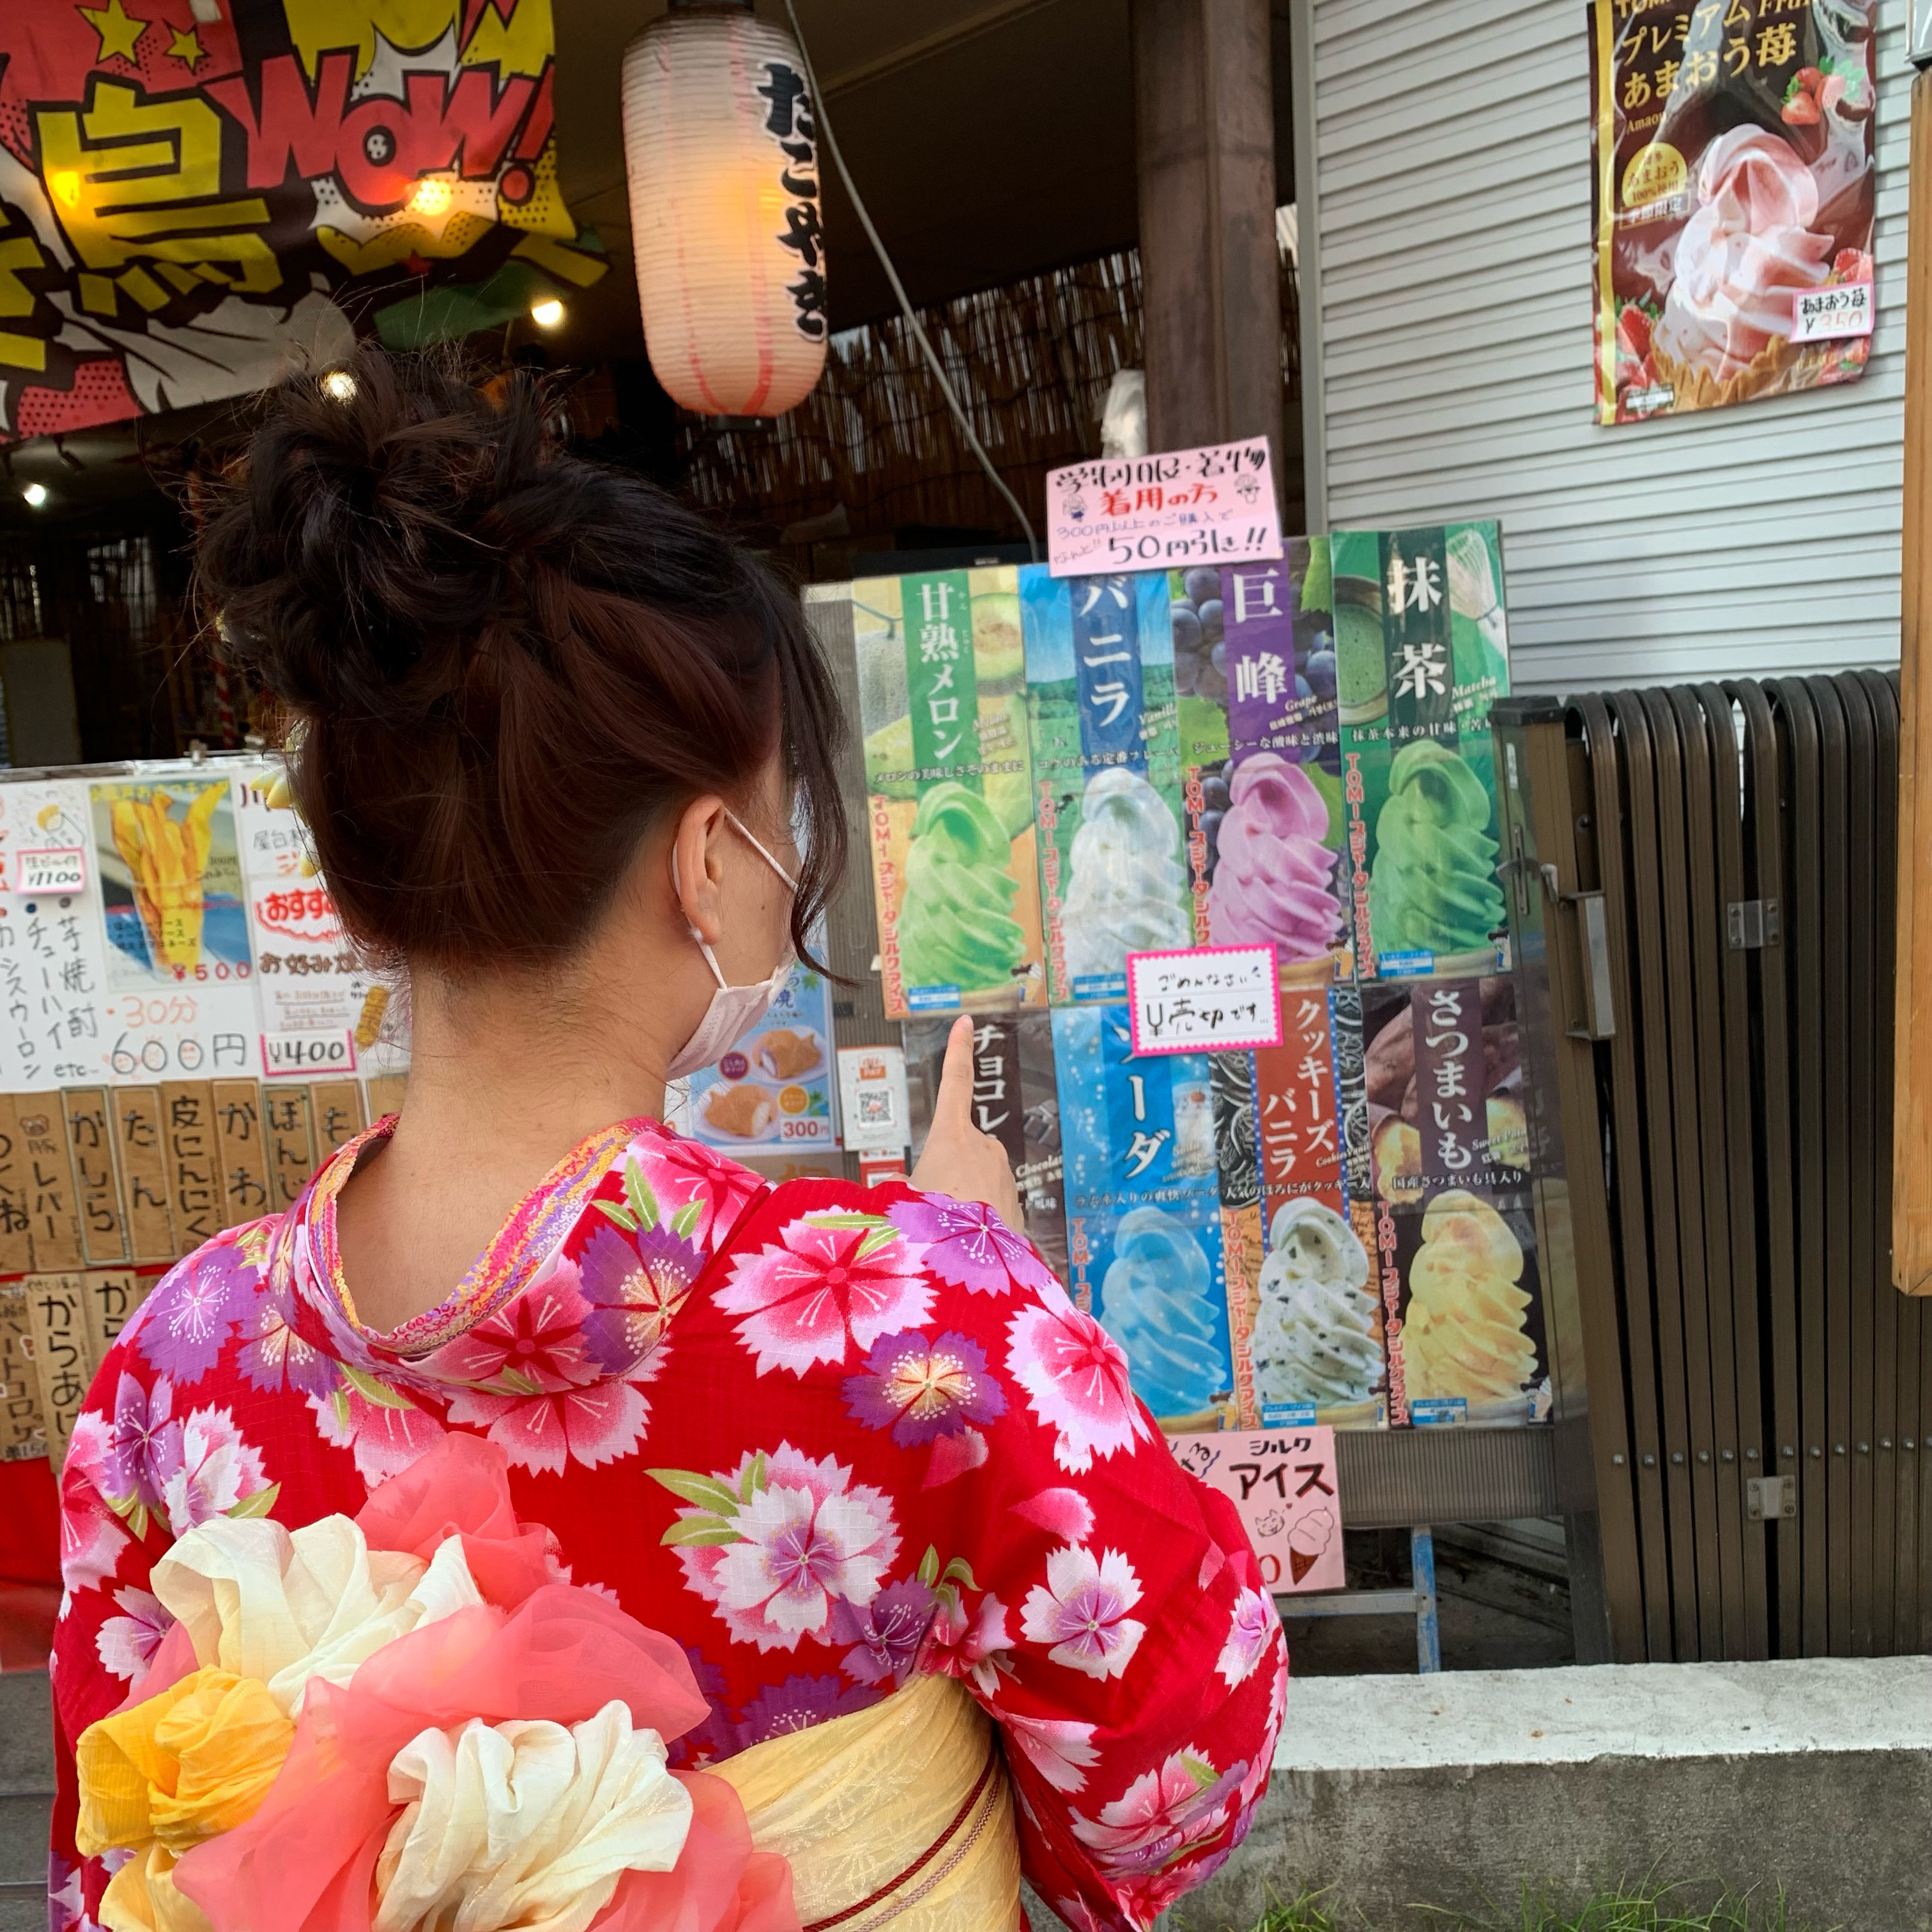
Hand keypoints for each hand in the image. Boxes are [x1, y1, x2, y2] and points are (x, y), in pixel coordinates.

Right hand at [909, 1014, 1023, 1230]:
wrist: (975, 1271)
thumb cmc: (932, 1231)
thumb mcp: (898, 1203)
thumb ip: (895, 1188)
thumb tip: (892, 1190)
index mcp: (952, 1138)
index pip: (954, 1084)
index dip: (958, 1051)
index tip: (967, 1021)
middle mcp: (985, 1148)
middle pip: (959, 1152)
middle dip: (945, 1176)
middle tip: (929, 1211)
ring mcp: (1006, 1176)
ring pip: (976, 1182)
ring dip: (963, 1202)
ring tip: (949, 1236)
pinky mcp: (1020, 1205)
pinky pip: (991, 1209)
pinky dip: (979, 1224)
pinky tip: (969, 1250)